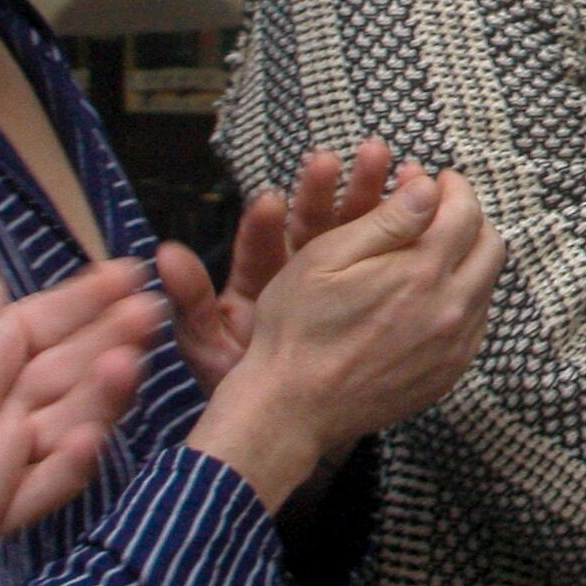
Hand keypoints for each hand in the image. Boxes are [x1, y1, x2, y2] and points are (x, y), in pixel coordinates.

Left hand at [0, 173, 157, 544]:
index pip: (46, 318)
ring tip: (126, 365)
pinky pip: (29, 493)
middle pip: (69, 368)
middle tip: (148, 313)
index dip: (88, 293)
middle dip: (113, 339)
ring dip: (101, 396)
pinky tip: (82, 443)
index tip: (131, 268)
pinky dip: (61, 470)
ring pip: (63, 424)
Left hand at [155, 142, 401, 395]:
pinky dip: (398, 236)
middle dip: (322, 191)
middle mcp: (296, 275)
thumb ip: (191, 300)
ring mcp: (337, 283)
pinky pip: (383, 262)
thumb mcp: (207, 345)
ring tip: (379, 160)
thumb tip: (167, 254)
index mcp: (257, 282)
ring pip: (351, 234)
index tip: (272, 201)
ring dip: (364, 196)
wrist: (283, 425)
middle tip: (330, 161)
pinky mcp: (368, 294)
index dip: (264, 223)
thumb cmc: (239, 383)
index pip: (261, 244)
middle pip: (310, 226)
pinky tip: (418, 209)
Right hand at [188, 166, 503, 511]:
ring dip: (469, 256)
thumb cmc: (298, 328)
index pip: (465, 212)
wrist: (292, 409)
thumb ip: (387, 219)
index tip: (436, 180)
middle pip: (490, 245)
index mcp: (422, 272)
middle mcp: (451, 307)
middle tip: (441, 210)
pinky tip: (431, 292)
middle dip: (470, 218)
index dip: (453, 188)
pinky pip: (477, 321)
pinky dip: (464, 296)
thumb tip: (429, 187)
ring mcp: (456, 344)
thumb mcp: (327, 258)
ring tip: (435, 248)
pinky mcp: (450, 371)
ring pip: (487, 283)